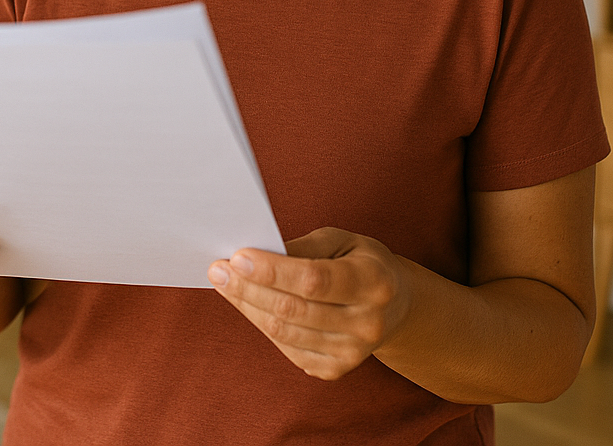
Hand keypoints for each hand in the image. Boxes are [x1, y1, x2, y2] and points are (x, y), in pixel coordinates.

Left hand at [208, 227, 411, 379]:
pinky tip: (248, 305)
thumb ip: (302, 247)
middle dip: (248, 288)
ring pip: (284, 332)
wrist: (394, 306)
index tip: (237, 257)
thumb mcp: (341, 241)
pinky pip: (287, 348)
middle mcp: (367, 323)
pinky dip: (262, 324)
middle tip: (218, 270)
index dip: (272, 271)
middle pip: (293, 309)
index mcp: (373, 283)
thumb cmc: (360, 263)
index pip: (314, 280)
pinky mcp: (335, 370)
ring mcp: (352, 353)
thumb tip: (256, 255)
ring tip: (224, 284)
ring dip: (247, 306)